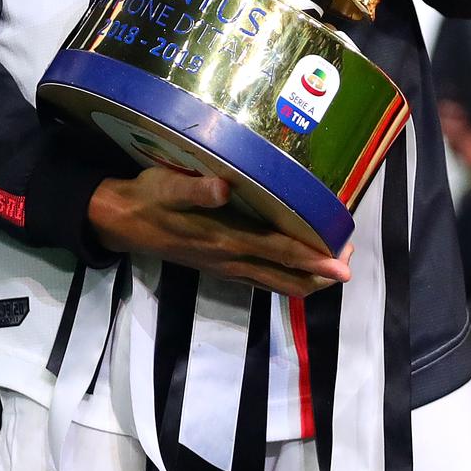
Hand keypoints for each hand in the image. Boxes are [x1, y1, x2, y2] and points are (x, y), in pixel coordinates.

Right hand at [88, 168, 350, 297]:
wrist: (121, 223)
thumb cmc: (148, 198)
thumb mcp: (165, 186)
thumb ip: (195, 188)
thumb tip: (224, 186)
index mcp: (225, 240)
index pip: (280, 252)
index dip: (314, 257)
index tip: (344, 260)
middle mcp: (232, 260)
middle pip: (289, 279)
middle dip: (322, 272)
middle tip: (349, 254)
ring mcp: (228, 268)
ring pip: (280, 284)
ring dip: (309, 277)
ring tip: (334, 259)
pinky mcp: (223, 268)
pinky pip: (266, 280)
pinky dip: (290, 276)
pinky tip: (300, 262)